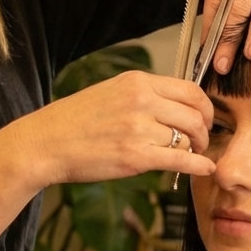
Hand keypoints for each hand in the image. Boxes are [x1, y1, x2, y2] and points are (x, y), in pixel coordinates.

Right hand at [0, 70, 215, 187]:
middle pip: (194, 114)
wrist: (46, 143)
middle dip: (204, 130)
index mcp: (136, 82)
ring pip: (186, 138)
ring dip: (194, 149)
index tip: (205, 118)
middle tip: (201, 140)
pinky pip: (180, 160)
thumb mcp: (110, 92)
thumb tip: (176, 106)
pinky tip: (204, 168)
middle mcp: (142, 101)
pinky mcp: (136, 157)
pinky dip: (198, 165)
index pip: (190, 89)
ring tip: (190, 155)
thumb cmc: (74, 120)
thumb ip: (142, 94)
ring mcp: (139, 129)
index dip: (205, 106)